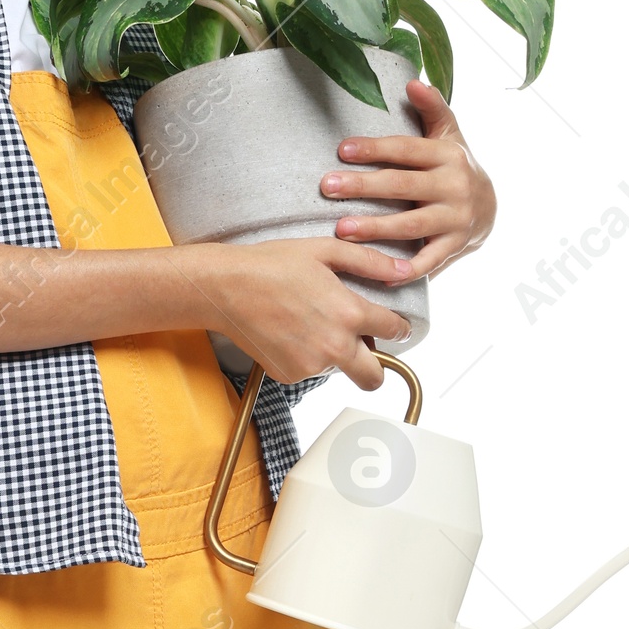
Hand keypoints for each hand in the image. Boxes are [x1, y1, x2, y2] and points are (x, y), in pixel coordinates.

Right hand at [195, 235, 409, 390]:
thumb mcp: (325, 251)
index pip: (395, 331)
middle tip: (366, 348)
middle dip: (376, 366)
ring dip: (335, 355)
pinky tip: (290, 332)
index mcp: (349, 313)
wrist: (225, 288)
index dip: (399, 327)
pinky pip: (310, 372)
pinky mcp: (289, 375)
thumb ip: (370, 262)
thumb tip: (403, 271)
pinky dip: (306, 357)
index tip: (394, 327)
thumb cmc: (272, 264)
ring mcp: (310, 365)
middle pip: (375, 377)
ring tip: (310, 324)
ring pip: (339, 371)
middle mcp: (334, 346)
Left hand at [317, 80, 496, 282]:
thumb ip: (432, 108)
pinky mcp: (453, 246)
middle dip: (363, 187)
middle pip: (403, 186)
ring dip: (375, 228)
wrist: (489, 207)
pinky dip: (406, 269)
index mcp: (447, 155)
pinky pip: (428, 261)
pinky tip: (379, 273)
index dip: (375, 149)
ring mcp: (455, 219)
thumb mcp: (449, 133)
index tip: (341, 150)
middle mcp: (454, 186)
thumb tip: (414, 81)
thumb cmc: (454, 165)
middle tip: (328, 188)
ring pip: (411, 225)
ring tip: (341, 230)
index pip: (406, 149)